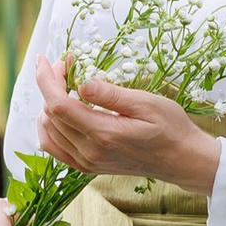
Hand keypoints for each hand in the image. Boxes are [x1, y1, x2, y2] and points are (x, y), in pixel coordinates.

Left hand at [34, 57, 221, 195]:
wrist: (181, 160)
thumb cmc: (171, 128)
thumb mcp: (147, 103)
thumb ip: (111, 95)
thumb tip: (81, 83)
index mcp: (104, 134)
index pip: (59, 106)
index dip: (46, 80)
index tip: (43, 59)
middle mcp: (90, 152)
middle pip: (51, 116)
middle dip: (50, 85)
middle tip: (66, 65)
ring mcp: (87, 162)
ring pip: (48, 131)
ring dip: (49, 104)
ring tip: (65, 84)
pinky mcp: (88, 166)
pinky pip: (55, 148)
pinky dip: (49, 127)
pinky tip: (59, 112)